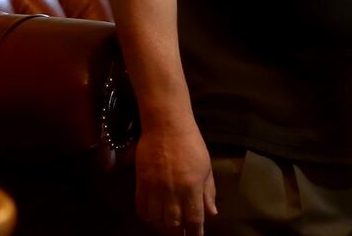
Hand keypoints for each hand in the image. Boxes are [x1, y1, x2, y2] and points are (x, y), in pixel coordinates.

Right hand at [133, 121, 215, 235]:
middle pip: (173, 224)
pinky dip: (147, 217)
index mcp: (192, 188)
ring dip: (162, 227)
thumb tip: (211, 213)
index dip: (195, 233)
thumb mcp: (206, 167)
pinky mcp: (140, 184)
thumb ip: (208, 192)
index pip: (194, 219)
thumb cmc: (191, 144)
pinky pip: (141, 209)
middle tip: (180, 235)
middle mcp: (173, 192)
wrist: (166, 127)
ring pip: (156, 220)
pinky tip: (152, 218)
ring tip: (167, 228)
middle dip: (177, 233)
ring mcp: (154, 189)